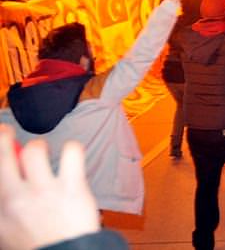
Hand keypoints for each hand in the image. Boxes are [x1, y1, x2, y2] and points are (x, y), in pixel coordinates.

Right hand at [0, 125, 99, 249]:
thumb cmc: (39, 245)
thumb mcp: (7, 232)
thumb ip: (3, 209)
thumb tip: (6, 186)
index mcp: (0, 211)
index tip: (0, 143)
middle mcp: (16, 199)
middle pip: (3, 155)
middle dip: (2, 138)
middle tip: (5, 132)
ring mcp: (44, 191)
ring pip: (34, 149)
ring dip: (38, 148)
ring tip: (42, 154)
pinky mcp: (72, 187)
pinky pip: (71, 151)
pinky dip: (71, 148)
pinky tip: (69, 156)